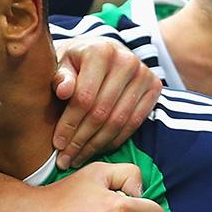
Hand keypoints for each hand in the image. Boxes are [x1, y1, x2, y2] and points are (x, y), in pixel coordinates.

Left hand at [53, 37, 161, 167]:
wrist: (102, 52)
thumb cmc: (75, 62)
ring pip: (118, 121)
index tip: (57, 145)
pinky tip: (98, 150)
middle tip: (65, 160)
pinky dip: (115, 140)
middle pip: (102, 112)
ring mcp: (143, 73)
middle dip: (81, 140)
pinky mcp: (154, 86)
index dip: (69, 125)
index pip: (84, 97)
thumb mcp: (61, 64)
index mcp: (100, 51)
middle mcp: (126, 60)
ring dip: (96, 145)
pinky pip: (134, 123)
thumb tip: (63, 91)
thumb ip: (60, 77)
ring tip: (78, 158)